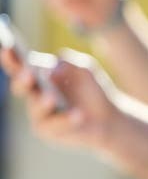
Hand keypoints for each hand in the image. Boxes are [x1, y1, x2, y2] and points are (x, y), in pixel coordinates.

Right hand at [2, 46, 118, 152]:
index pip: (19, 65)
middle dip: (22, 80)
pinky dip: (67, 119)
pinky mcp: (48, 132)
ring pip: (36, 108)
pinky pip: (56, 125)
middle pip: (21, 87)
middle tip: (28, 74)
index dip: (11, 57)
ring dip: (43, 102)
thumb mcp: (83, 69)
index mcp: (36, 76)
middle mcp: (32, 95)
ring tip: (51, 98)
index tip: (7, 46)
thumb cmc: (90, 89)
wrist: (106, 118)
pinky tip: (78, 114)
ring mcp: (38, 115)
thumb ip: (68, 63)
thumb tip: (50, 68)